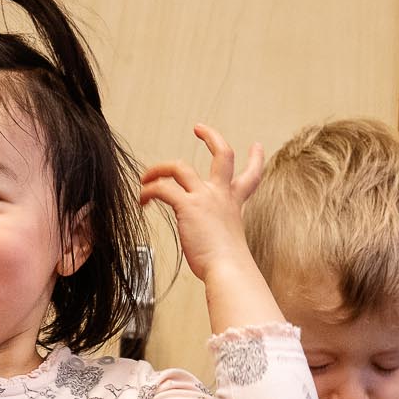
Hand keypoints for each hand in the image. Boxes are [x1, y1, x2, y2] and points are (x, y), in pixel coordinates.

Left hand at [138, 125, 261, 283]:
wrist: (229, 271)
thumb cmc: (228, 265)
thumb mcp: (229, 243)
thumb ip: (219, 235)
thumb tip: (207, 244)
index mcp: (234, 203)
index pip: (251, 176)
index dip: (256, 159)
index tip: (256, 147)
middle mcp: (221, 195)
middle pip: (222, 153)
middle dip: (211, 136)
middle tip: (199, 128)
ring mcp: (205, 197)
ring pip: (179, 167)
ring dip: (159, 169)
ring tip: (146, 178)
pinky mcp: (188, 206)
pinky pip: (162, 189)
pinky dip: (148, 191)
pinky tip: (142, 200)